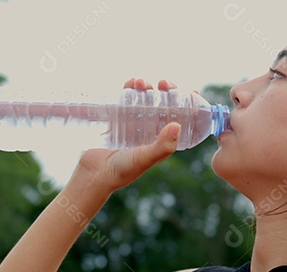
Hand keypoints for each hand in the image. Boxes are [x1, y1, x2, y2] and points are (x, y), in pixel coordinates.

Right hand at [75, 78, 179, 192]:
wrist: (93, 173)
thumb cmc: (121, 170)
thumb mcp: (144, 159)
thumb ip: (161, 147)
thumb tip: (177, 124)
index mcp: (162, 141)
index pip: (180, 119)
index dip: (188, 105)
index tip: (193, 91)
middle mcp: (150, 130)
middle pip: (164, 105)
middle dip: (167, 91)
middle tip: (164, 83)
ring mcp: (133, 123)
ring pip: (146, 99)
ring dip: (147, 87)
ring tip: (142, 82)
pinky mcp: (117, 118)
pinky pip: (126, 99)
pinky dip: (130, 88)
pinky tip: (132, 82)